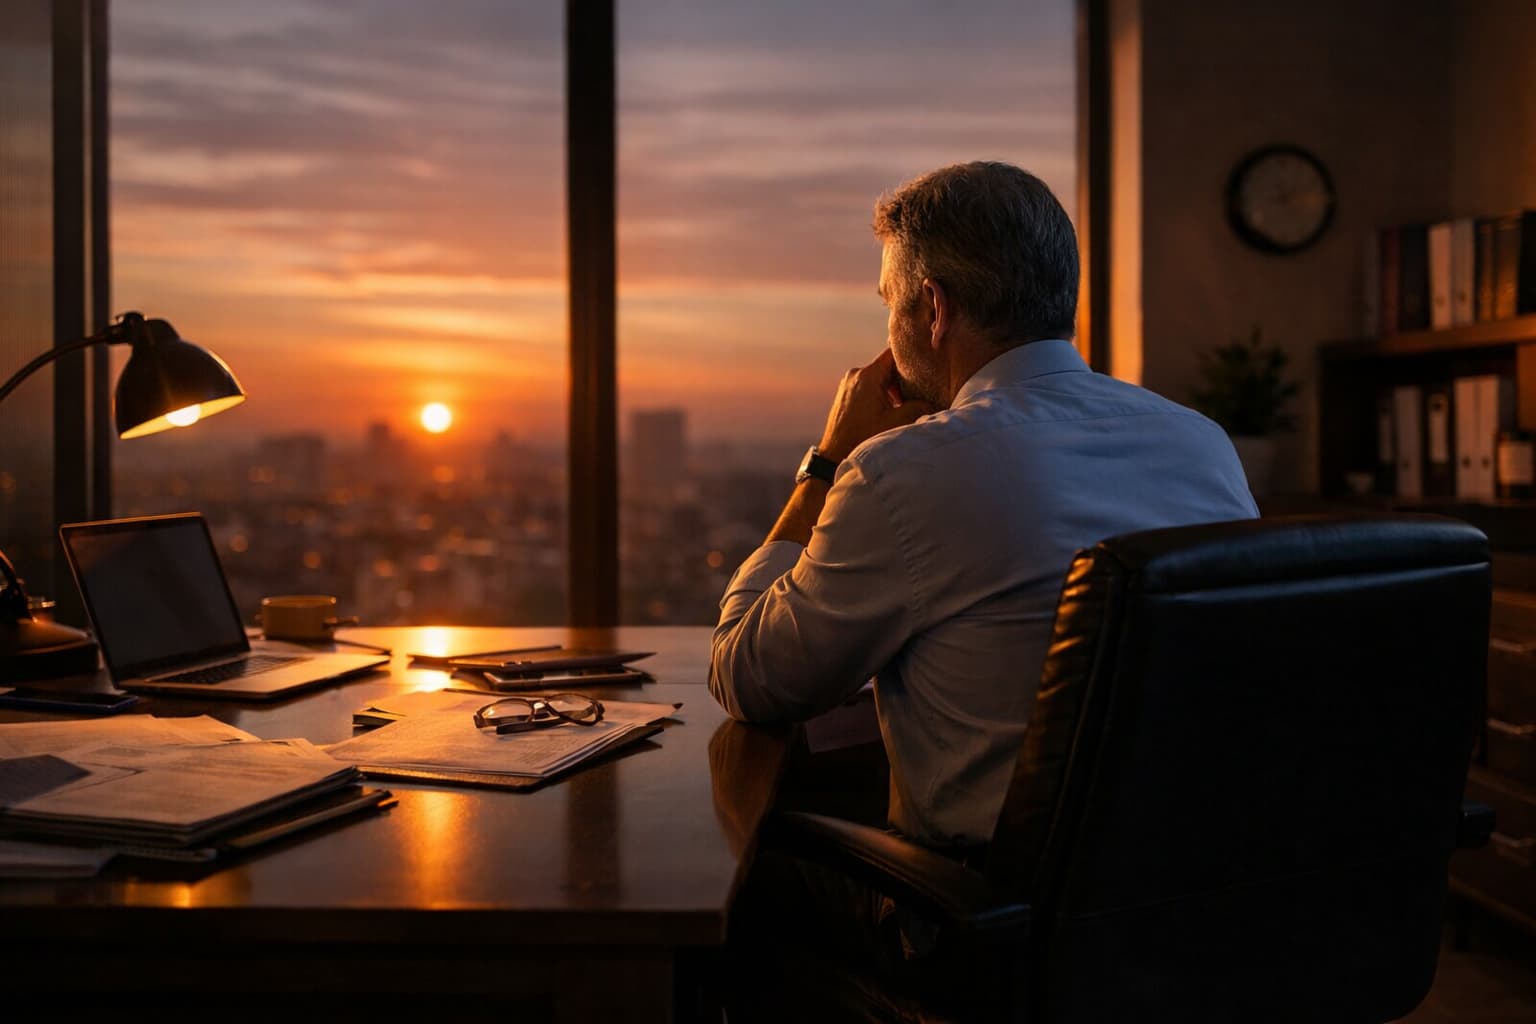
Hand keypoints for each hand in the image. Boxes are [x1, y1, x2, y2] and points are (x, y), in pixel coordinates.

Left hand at [816, 349, 936, 462]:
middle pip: (887, 366)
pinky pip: (869, 385)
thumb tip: (935, 402)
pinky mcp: (846, 394)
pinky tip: (890, 409)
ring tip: (905, 404)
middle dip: (904, 378)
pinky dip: (882, 393)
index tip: (925, 366)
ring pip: (879, 377)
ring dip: (893, 388)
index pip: (894, 353)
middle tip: (920, 391)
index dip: (911, 357)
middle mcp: (856, 374)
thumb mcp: (895, 423)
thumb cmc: (862, 438)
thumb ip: (918, 407)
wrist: (834, 456)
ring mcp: (849, 383)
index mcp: (868, 375)